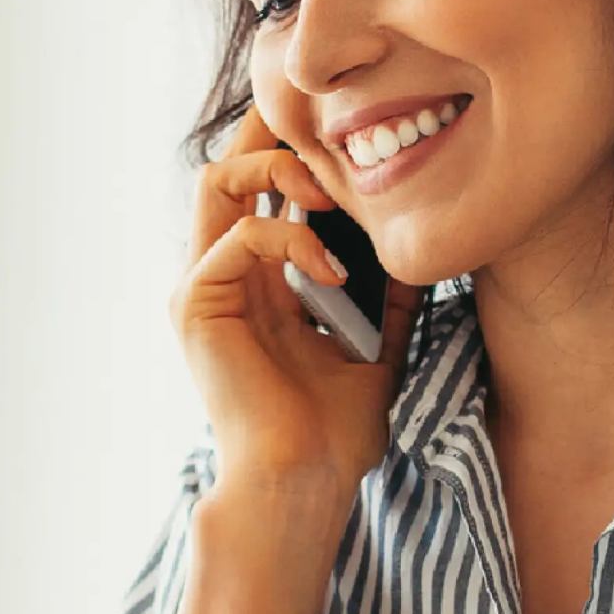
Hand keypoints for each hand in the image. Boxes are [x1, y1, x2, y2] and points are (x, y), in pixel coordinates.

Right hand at [172, 106, 421, 498]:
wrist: (306, 481)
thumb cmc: (335, 429)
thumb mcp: (377, 340)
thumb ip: (387, 288)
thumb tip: (418, 239)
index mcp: (258, 280)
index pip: (261, 184)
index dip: (295, 147)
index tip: (351, 135)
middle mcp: (222, 274)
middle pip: (228, 164)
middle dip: (275, 132)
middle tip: (332, 134)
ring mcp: (204, 286)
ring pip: (217, 180)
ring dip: (277, 170)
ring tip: (329, 193)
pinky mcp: (196, 304)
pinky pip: (238, 235)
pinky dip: (291, 239)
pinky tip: (332, 270)